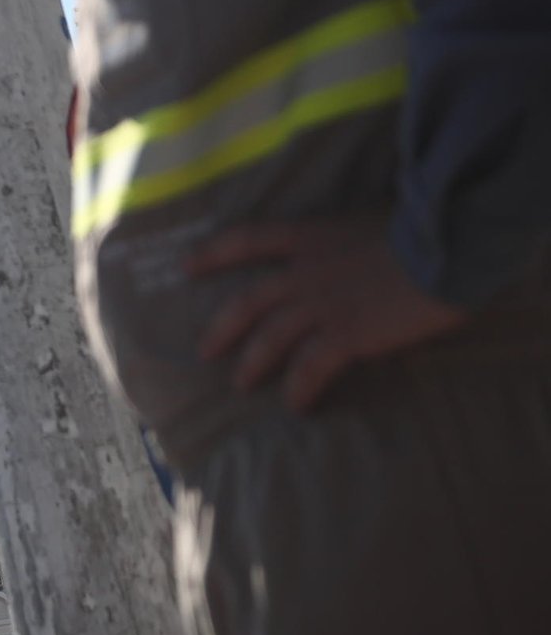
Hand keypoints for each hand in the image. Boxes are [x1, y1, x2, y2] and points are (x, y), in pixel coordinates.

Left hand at [191, 216, 467, 412]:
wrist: (448, 250)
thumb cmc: (420, 236)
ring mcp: (322, 304)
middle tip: (204, 350)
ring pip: (270, 338)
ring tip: (241, 384)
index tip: (186, 266)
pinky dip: (299, 389)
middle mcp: (305, 271)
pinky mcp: (346, 334)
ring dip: (252, 364)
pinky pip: (310, 368)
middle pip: (247, 301)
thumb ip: (341, 249)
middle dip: (221, 328)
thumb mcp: (365, 228)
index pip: (247, 240)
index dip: (213, 253)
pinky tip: (297, 406)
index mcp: (309, 238)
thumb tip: (340, 266)